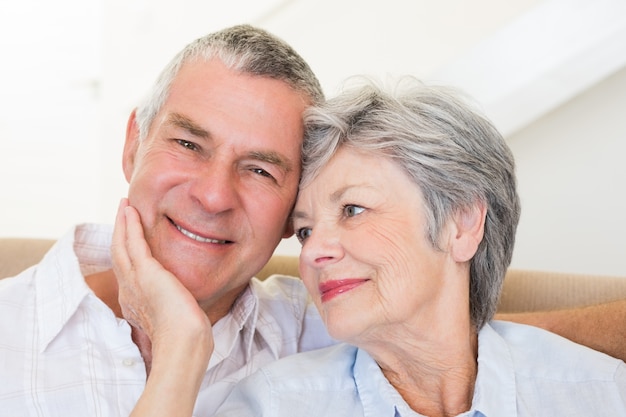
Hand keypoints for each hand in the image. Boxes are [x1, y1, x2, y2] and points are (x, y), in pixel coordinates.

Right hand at [111, 198, 212, 351]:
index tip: (129, 238)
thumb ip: (173, 309)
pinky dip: (130, 224)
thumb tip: (184, 309)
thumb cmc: (186, 337)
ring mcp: (133, 281)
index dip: (126, 252)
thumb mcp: (175, 319)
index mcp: (134, 303)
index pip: (127, 271)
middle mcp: (129, 291)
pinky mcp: (144, 272)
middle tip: (122, 211)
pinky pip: (132, 242)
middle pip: (118, 254)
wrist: (184, 341)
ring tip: (124, 204)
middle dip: (119, 232)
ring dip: (122, 222)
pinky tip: (131, 210)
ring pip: (121, 245)